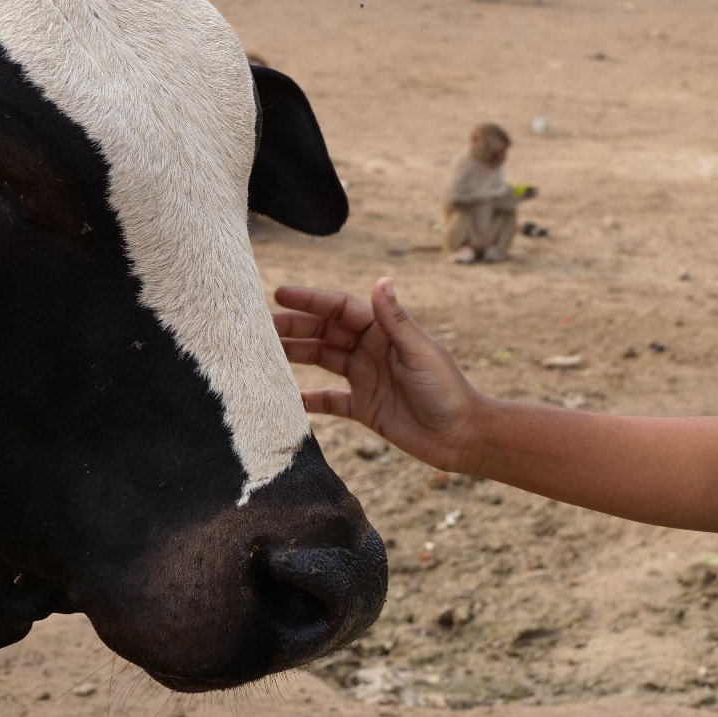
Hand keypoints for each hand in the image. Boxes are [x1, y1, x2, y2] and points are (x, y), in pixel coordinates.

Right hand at [275, 278, 478, 471]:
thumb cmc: (446, 390)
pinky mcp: (364, 407)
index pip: (340, 309)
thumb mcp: (419, 352)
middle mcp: (372, 350)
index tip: (279, 294)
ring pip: (321, 360)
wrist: (461, 436)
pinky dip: (307, 398)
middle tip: (256, 328)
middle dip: (292, 327)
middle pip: (324, 332)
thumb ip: (395, 320)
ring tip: (260, 355)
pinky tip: (285, 397)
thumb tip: (382, 280)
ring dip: (294, 356)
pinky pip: (328, 399)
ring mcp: (366, 378)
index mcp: (385, 332)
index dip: (311, 300)